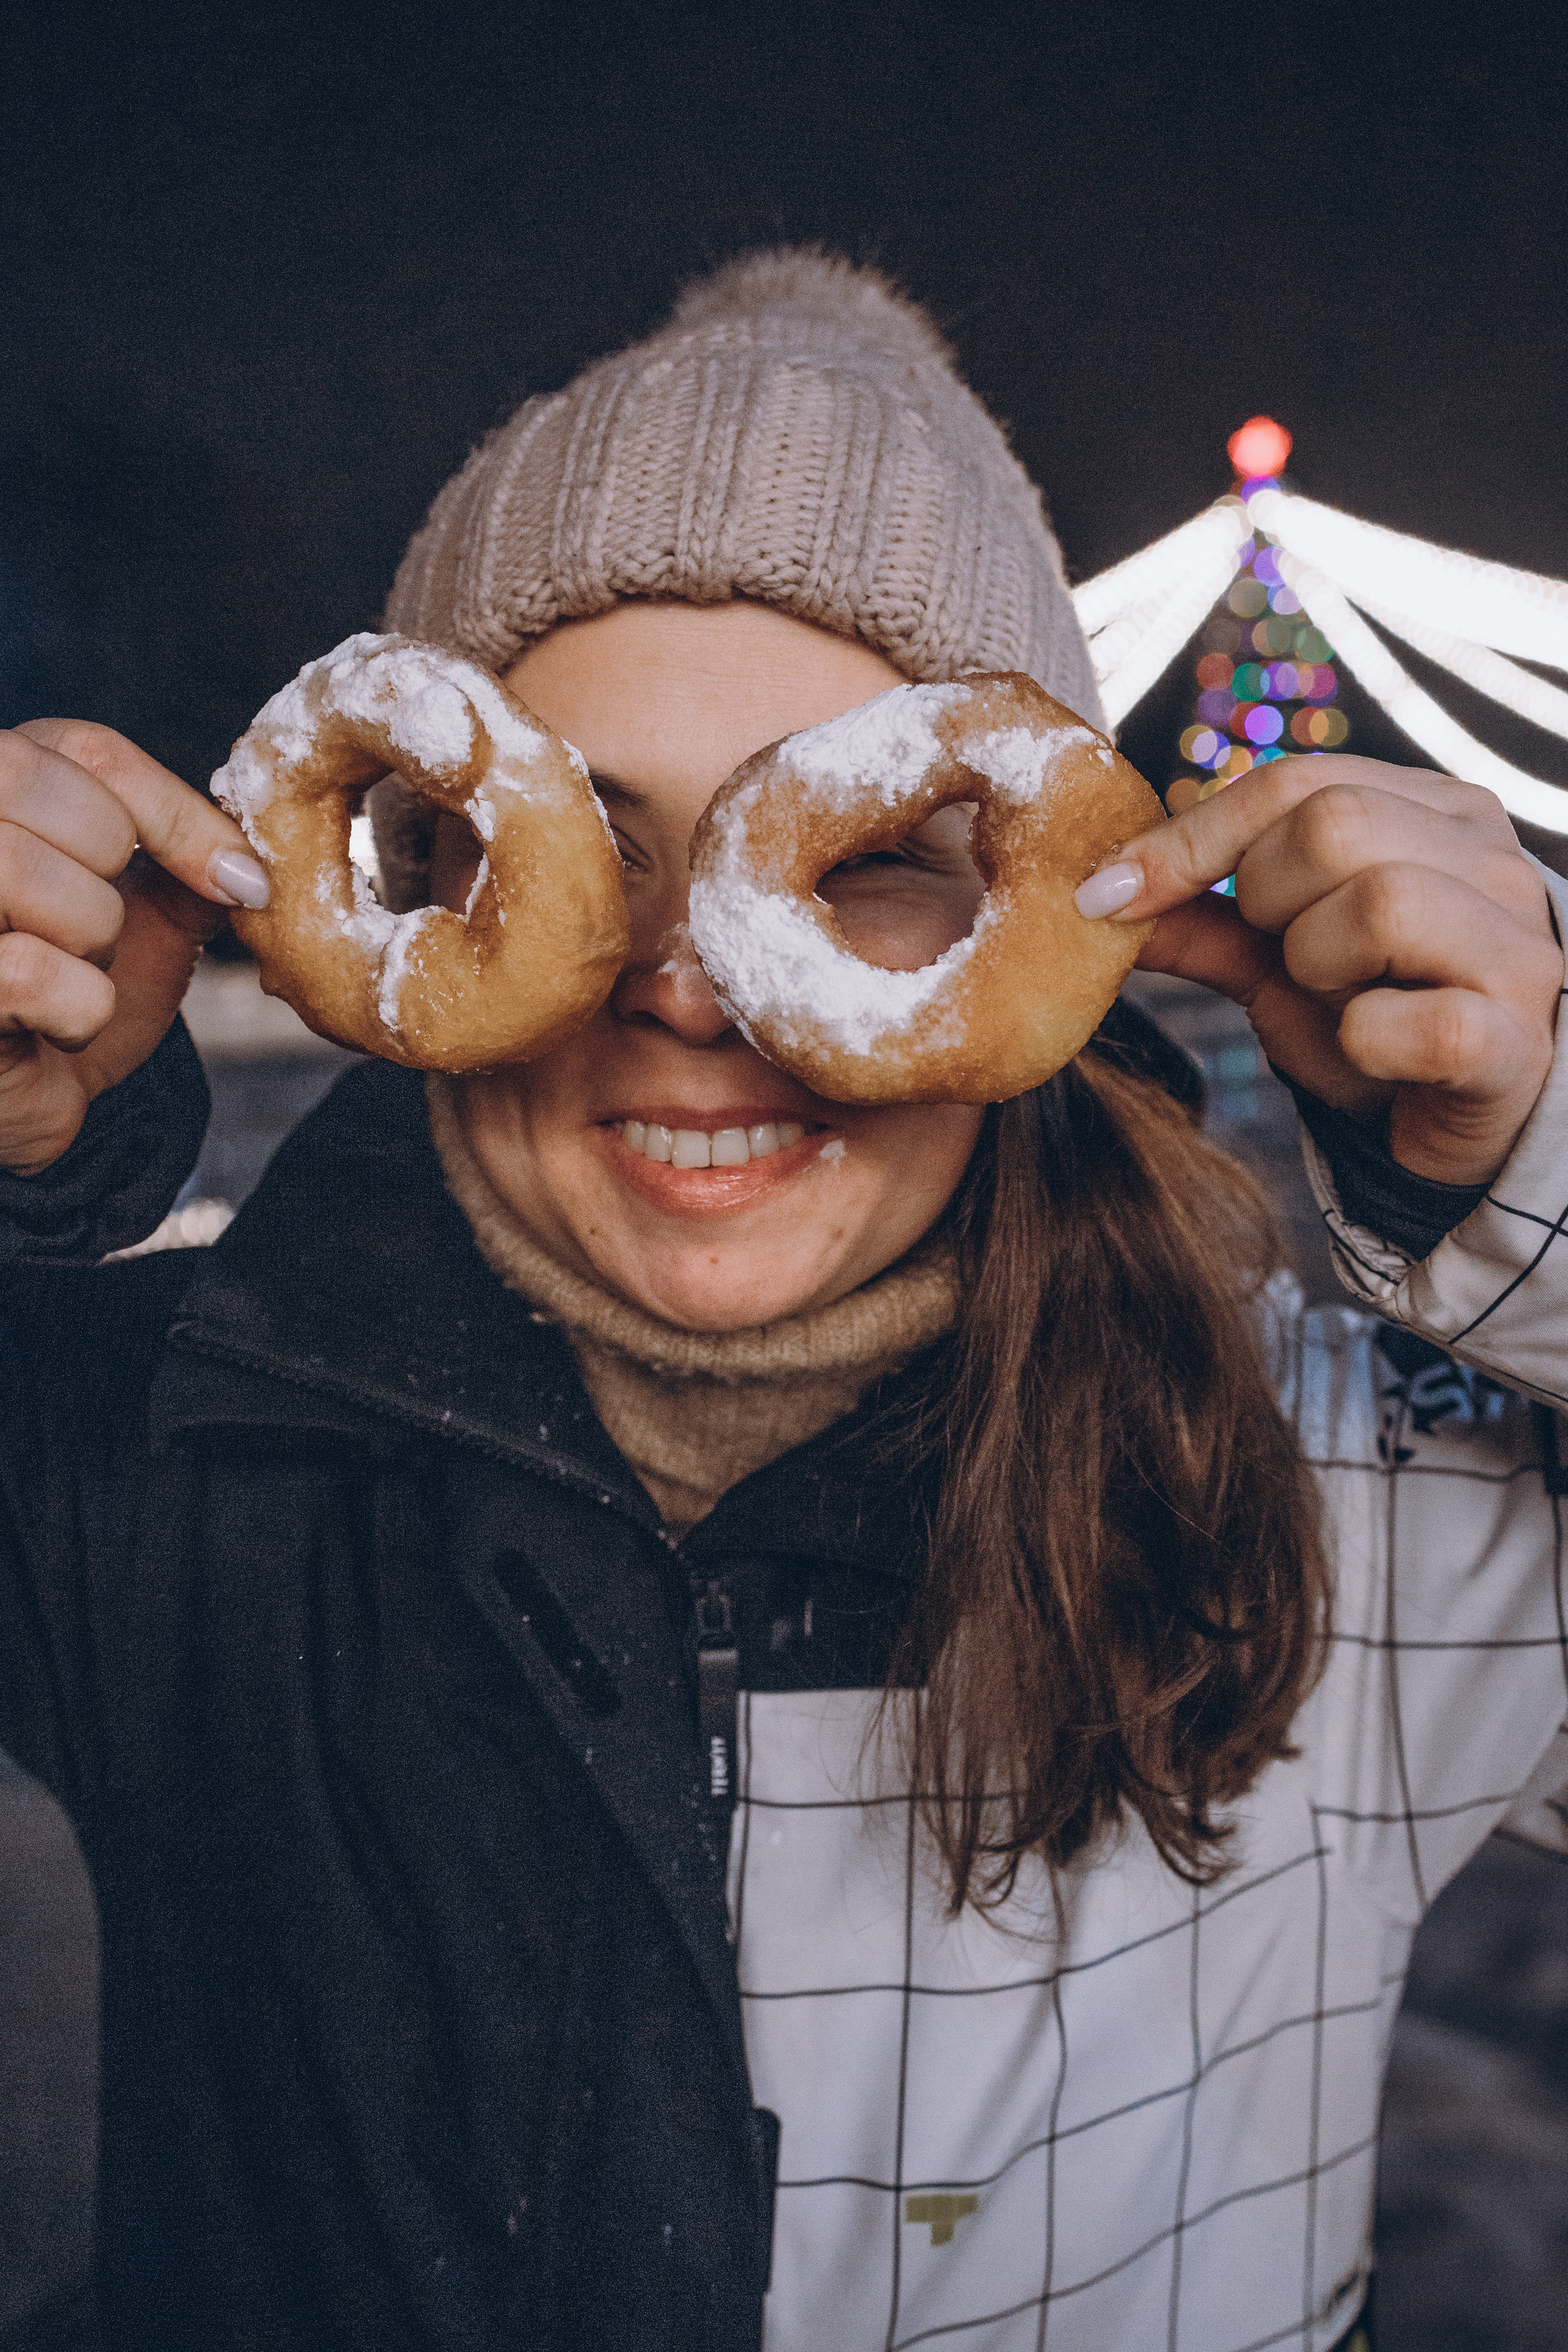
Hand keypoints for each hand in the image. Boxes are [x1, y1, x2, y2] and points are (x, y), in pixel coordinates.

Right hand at [0, 720, 268, 1174]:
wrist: (29, 1092)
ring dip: (94, 950)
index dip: (178, 815)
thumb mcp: (145, 913)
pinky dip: (76, 1012)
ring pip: (44, 882)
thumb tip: (255, 833)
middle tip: (102, 942)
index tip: (241, 880)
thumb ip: (188, 860)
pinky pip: (33, 972)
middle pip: (79, 813)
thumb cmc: (69, 992)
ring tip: (67, 977)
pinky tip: (50, 1027)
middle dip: (120, 886)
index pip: (91, 751)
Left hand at [1075, 755, 1564, 1187]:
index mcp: (1436, 814)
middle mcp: (1492, 862)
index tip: (1107, 893)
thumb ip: (1206, 924)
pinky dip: (1368, 1042)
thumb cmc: (1382, 1029)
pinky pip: (1422, 1022)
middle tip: (1283, 958)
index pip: (1296, 782)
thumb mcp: (1281, 967)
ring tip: (1339, 1002)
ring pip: (1381, 904)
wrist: (1473, 1128)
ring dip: (1318, 967)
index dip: (1189, 838)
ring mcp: (1517, 947)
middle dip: (1268, 901)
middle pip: (1334, 824)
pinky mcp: (1517, 1039)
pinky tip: (1370, 1052)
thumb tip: (1098, 899)